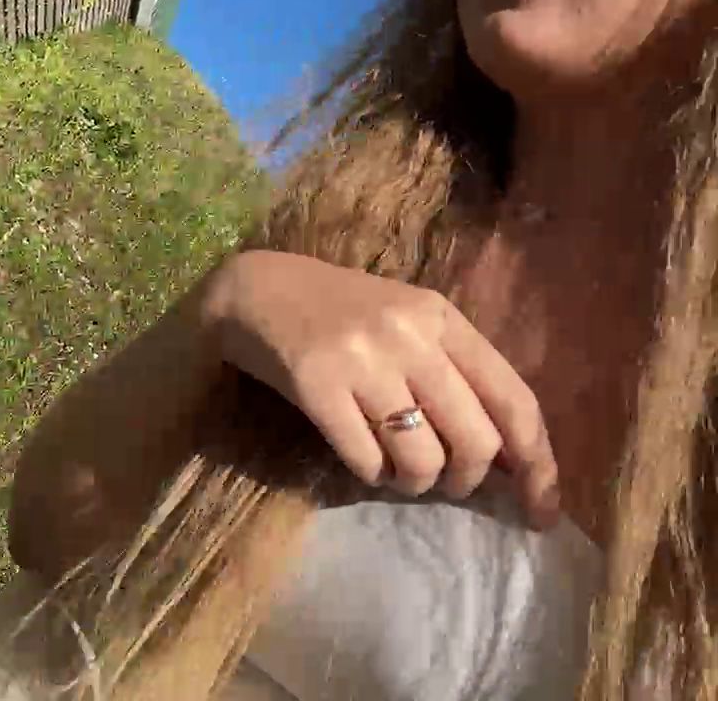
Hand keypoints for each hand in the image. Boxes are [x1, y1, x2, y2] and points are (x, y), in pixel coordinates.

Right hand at [201, 249, 560, 528]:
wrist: (257, 290)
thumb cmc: (341, 312)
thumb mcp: (408, 324)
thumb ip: (456, 376)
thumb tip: (511, 460)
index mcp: (441, 316)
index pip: (513, 398)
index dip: (537, 462)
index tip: (542, 509)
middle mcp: (409, 334)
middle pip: (475, 440)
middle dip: (467, 480)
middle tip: (446, 482)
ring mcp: (362, 358)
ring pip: (423, 459)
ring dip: (416, 483)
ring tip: (396, 471)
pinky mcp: (316, 384)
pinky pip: (366, 462)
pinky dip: (372, 476)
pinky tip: (361, 458)